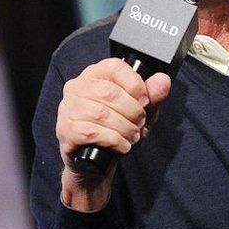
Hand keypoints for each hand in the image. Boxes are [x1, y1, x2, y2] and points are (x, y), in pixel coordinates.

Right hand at [56, 58, 170, 210]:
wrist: (97, 161)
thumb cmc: (116, 129)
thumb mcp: (140, 111)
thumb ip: (153, 95)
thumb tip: (163, 80)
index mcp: (96, 74)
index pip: (115, 67)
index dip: (135, 84)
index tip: (144, 101)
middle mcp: (78, 86)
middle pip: (109, 92)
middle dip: (132, 111)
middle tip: (140, 123)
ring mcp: (68, 108)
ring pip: (100, 113)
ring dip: (124, 128)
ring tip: (132, 135)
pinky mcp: (65, 129)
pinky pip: (91, 132)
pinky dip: (113, 140)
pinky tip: (121, 145)